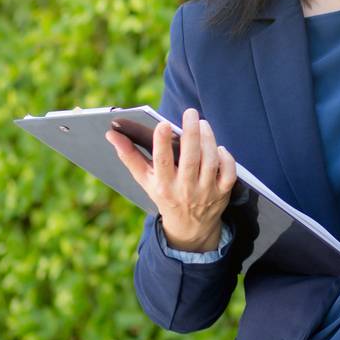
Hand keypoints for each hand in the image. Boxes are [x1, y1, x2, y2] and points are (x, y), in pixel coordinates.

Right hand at [107, 108, 236, 252]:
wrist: (189, 226)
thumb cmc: (164, 194)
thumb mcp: (145, 180)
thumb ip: (129, 156)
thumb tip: (111, 133)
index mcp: (163, 185)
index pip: (162, 162)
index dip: (162, 143)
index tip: (163, 124)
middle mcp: (185, 189)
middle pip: (190, 158)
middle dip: (191, 133)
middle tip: (190, 113)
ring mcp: (206, 191)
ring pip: (210, 161)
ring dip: (208, 139)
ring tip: (202, 123)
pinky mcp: (223, 192)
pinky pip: (228, 172)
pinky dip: (225, 158)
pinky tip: (218, 147)